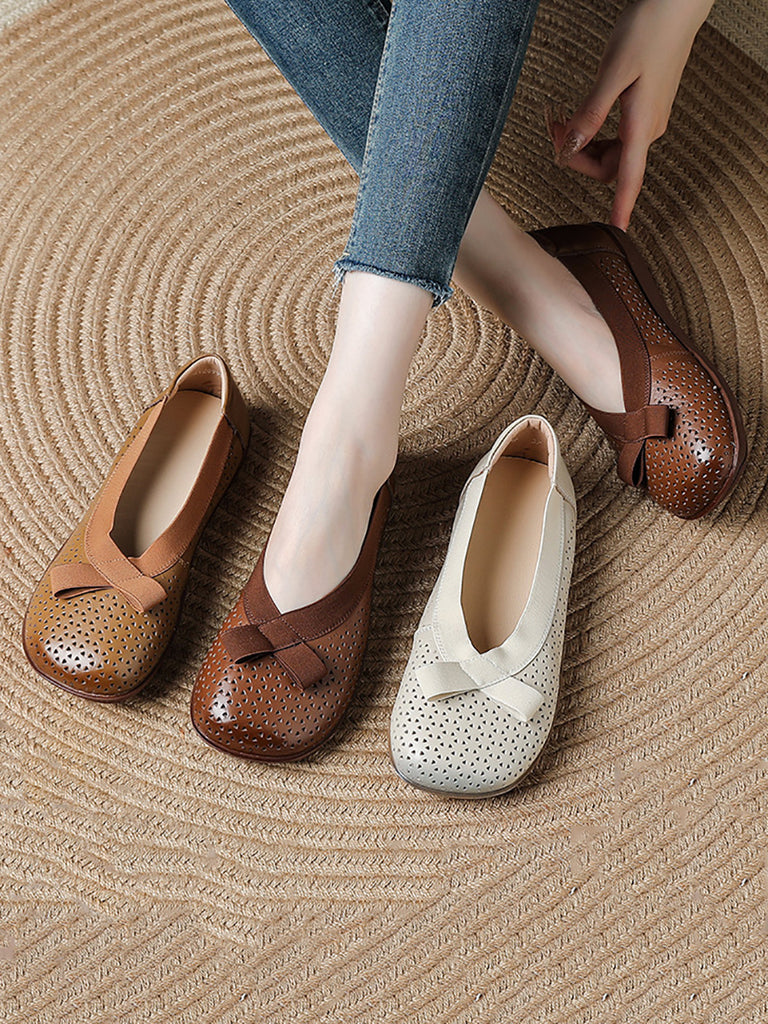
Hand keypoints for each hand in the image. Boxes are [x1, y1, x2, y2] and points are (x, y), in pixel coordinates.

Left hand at [547, 0, 714, 228]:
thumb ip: (591, 114)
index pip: (628, 178)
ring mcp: (647, 119)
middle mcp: (647, 128)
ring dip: (582, 142)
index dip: (621, 207)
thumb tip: (570, 149)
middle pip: (608, 168)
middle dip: (577, 158)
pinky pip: (614, 135)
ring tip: (559, 119)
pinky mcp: (643, 107)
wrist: (676, 4)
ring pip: (609, 151)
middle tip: (553, 129)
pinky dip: (592, 130)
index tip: (616, 230)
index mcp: (642, 125)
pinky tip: (580, 114)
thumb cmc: (648, 30)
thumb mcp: (613, 72)